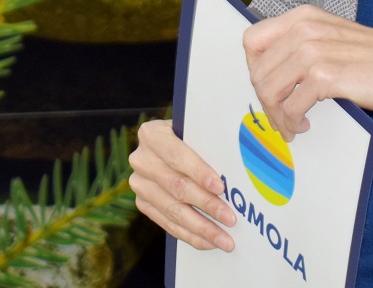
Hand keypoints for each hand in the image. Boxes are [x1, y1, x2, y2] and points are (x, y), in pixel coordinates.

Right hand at [128, 119, 236, 251]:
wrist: (167, 145)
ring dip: (202, 228)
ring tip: (224, 240)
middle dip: (207, 205)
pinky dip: (190, 235)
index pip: (177, 155)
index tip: (220, 187)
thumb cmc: (189, 136)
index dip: (199, 172)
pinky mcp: (143, 203)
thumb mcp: (194, 131)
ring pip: (173, 210)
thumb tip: (232, 170)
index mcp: (152, 135)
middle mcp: (141, 160)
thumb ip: (207, 144)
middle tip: (230, 219)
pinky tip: (208, 242)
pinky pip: (168, 223)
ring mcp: (140, 184)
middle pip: (177, 186)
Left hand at [243, 4, 372, 139]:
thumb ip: (299, 45)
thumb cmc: (370, 59)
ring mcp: (314, 50)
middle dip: (265, 100)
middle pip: (258, 70)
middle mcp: (304, 28)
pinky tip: (304, 124)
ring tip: (290, 125)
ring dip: (276, 115)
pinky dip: (292, 121)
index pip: (252, 40)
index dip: (253, 68)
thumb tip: (265, 73)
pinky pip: (291, 106)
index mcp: (302, 17)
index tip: (268, 87)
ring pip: (269, 89)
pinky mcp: (327, 75)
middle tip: (279, 116)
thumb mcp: (329, 38)